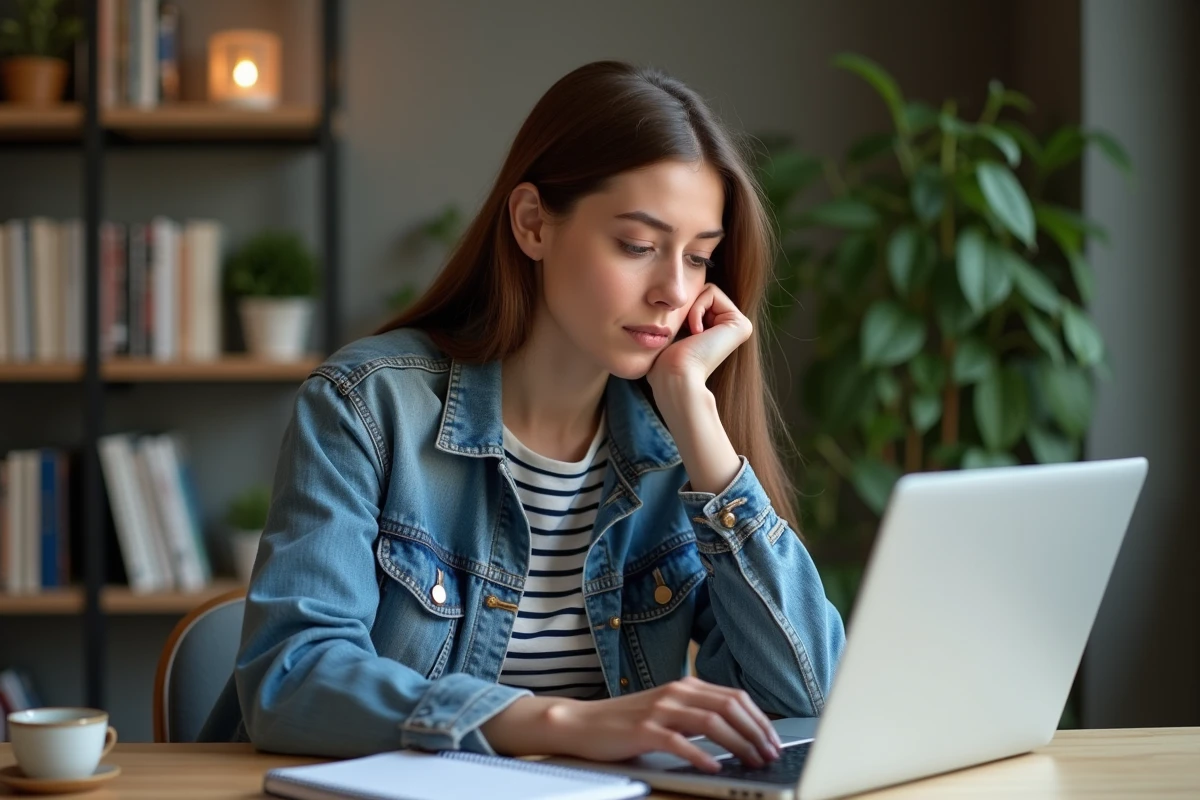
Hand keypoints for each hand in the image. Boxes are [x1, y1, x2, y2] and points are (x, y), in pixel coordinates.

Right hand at [482, 676, 781, 771]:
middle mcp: (675, 692)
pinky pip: (679, 741)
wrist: (582, 723)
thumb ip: (696, 714)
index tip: (773, 740)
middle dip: (756, 732)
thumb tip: (737, 732)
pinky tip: (715, 767)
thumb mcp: (666, 711)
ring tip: (752, 762)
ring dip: (738, 744)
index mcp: (685, 685)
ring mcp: (659, 709)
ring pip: (711, 722)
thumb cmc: (626, 723)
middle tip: (770, 755)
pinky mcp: (643, 729)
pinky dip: (701, 755)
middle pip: (729, 707)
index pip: (735, 696)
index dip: (759, 719)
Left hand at [646, 283, 751, 392]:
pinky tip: (697, 333)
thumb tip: (668, 297)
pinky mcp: (741, 324)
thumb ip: (677, 316)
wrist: (675, 377)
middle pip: (701, 292)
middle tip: (686, 334)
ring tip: (692, 335)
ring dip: (690, 310)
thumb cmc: (665, 362)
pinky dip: (696, 309)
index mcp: (718, 333)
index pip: (695, 298)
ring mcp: (739, 327)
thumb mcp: (669, 334)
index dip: (681, 310)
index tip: (679, 333)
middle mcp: (732, 330)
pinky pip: (711, 292)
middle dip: (686, 308)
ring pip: (706, 289)